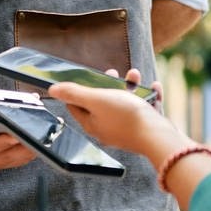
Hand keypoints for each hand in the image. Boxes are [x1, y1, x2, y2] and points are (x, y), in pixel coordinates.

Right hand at [0, 89, 35, 174]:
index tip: (12, 136)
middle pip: (4, 156)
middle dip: (20, 145)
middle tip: (35, 135)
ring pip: (16, 156)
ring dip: (30, 144)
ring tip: (42, 131)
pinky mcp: (5, 154)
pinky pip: (21, 151)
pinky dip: (31, 140)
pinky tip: (40, 128)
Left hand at [49, 68, 174, 156]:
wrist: (158, 138)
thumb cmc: (126, 118)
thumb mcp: (97, 99)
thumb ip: (75, 93)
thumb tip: (53, 89)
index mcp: (92, 123)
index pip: (76, 105)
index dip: (78, 89)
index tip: (85, 76)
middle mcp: (107, 128)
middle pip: (102, 102)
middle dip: (108, 84)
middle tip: (112, 73)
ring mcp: (126, 129)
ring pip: (125, 103)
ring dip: (130, 86)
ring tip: (135, 74)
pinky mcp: (144, 128)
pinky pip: (144, 108)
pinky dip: (148, 96)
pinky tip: (153, 87)